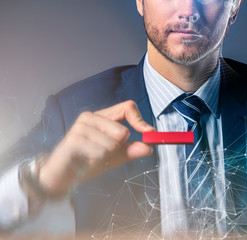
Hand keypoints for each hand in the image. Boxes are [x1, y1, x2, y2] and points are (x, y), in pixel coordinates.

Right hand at [38, 100, 154, 196]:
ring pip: (113, 144)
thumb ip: (131, 150)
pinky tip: (84, 162)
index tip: (149, 133)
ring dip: (106, 157)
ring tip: (91, 158)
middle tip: (102, 154)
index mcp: (101, 117)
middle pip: (123, 130)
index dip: (140, 120)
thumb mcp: (113, 156)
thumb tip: (149, 147)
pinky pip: (101, 152)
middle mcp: (90, 117)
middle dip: (118, 149)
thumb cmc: (86, 162)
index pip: (127, 107)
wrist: (59, 177)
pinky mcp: (74, 140)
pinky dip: (97, 162)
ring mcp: (80, 127)